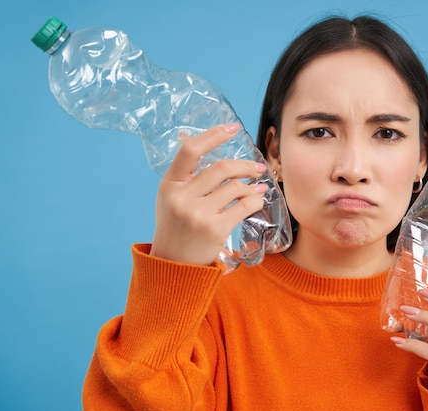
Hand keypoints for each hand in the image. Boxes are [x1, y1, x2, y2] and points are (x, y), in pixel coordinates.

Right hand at [150, 124, 268, 264]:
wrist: (172, 265)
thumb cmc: (175, 227)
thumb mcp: (170, 197)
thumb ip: (184, 173)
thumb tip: (193, 138)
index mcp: (169, 184)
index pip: (190, 150)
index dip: (214, 135)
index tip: (233, 128)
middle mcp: (182, 197)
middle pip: (221, 168)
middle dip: (244, 165)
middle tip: (257, 167)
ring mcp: (198, 214)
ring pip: (235, 187)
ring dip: (251, 185)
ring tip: (257, 187)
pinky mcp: (215, 229)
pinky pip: (244, 206)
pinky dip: (255, 200)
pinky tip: (257, 199)